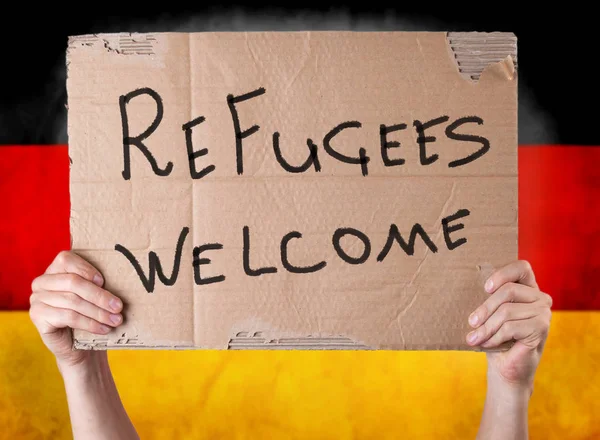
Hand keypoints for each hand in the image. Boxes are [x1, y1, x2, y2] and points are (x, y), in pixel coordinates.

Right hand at [29, 251, 123, 368]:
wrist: (77, 346)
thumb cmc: (89, 314)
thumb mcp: (94, 296)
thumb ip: (98, 284)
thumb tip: (121, 279)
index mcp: (54, 269)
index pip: (66, 259)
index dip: (86, 269)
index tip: (104, 282)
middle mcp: (42, 282)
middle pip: (72, 282)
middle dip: (99, 295)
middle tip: (118, 307)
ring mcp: (36, 299)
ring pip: (73, 301)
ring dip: (98, 312)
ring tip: (115, 320)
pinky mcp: (37, 316)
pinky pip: (68, 317)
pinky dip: (90, 323)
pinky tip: (103, 329)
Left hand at [466, 260, 551, 392]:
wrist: (507, 369)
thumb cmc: (496, 337)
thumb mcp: (490, 314)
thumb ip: (487, 298)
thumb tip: (464, 286)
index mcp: (529, 289)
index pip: (521, 267)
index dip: (503, 274)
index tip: (485, 288)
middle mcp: (540, 298)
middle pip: (508, 290)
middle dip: (485, 308)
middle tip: (471, 323)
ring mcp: (543, 313)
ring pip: (506, 311)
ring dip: (486, 327)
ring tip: (474, 338)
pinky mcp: (541, 329)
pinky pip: (510, 327)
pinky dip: (494, 337)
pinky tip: (487, 344)